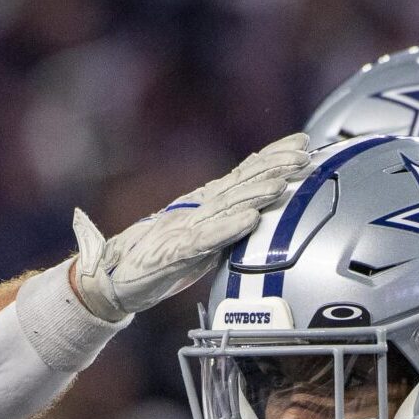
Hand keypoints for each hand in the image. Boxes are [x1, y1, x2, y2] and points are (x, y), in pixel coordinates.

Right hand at [70, 134, 312, 319]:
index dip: (272, 156)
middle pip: (242, 184)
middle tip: (303, 155)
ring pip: (228, 207)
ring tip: (281, 183)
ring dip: (256, 194)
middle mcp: (200, 208)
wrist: (115, 276)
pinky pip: (207, 239)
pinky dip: (229, 228)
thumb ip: (228, 221)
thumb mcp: (202, 234)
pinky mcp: (177, 252)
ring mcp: (188, 228)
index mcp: (207, 202)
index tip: (302, 143)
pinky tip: (250, 220)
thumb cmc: (159, 256)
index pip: (245, 173)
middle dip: (274, 168)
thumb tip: (261, 211)